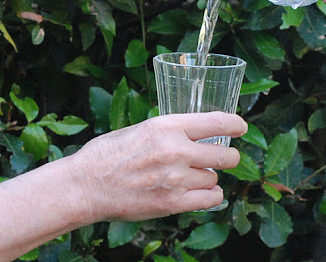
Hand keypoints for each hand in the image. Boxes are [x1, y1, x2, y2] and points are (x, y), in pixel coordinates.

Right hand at [67, 111, 246, 221]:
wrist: (84, 186)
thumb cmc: (107, 154)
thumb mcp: (141, 129)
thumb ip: (170, 131)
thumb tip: (195, 134)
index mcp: (167, 126)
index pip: (216, 122)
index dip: (235, 124)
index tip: (240, 127)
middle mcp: (176, 151)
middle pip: (225, 154)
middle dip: (228, 156)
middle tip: (225, 157)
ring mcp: (175, 179)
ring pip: (214, 178)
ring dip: (208, 177)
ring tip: (191, 177)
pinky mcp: (172, 204)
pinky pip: (210, 199)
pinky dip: (209, 196)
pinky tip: (200, 192)